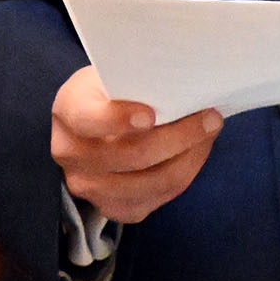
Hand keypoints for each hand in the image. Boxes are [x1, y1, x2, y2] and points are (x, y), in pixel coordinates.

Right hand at [51, 64, 221, 224]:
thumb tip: (186, 87)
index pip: (90, 119)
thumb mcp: (117, 73)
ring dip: (189, 158)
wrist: (98, 117)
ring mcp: (87, 185)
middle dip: (179, 137)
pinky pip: (156, 199)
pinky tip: (193, 155)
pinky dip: (182, 176)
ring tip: (208, 135)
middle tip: (210, 118)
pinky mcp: (110, 207)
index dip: (119, 119)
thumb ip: (140, 81)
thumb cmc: (115, 90)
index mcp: (68, 110)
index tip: (151, 114)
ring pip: (151, 182)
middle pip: (131, 155)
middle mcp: (69, 152)